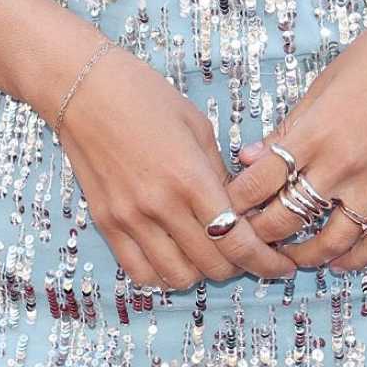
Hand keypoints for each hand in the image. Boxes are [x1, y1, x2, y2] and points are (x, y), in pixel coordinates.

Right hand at [57, 43, 297, 289]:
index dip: (265, 260)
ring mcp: (130, 218)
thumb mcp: (197, 126)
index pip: (237, 239)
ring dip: (201, 272)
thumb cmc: (145, 96)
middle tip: (248, 253)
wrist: (85, 89)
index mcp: (190, 176)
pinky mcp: (107, 224)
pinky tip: (175, 256)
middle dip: (239, 265)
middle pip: (213, 264)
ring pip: (178, 277)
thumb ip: (220, 172)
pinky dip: (164, 275)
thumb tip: (241, 209)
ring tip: (209, 253)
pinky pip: (140, 273)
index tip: (281, 264)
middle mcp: (161, 205)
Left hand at [222, 0, 366, 272]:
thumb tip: (249, 157)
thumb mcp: (323, 84)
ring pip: (331, 240)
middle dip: (261, 234)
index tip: (224, 207)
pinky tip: (339, 262)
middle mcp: (341, 163)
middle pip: (286, 218)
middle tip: (249, 238)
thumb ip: (288, 127)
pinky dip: (356, 257)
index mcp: (313, 132)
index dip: (235, 201)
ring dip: (305, 255)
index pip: (259, 182)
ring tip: (291, 257)